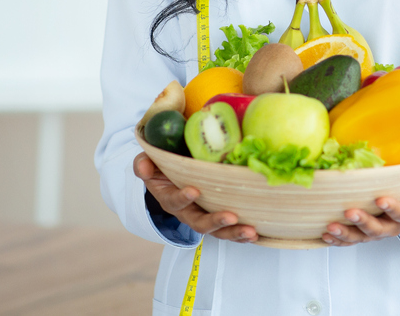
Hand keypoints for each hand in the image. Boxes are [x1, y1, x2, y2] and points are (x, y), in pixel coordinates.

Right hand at [134, 153, 258, 242]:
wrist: (171, 177)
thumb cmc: (162, 167)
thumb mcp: (149, 163)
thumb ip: (143, 164)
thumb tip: (143, 168)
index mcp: (170, 198)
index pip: (175, 201)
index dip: (183, 197)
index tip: (194, 190)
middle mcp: (187, 212)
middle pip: (200, 223)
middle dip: (215, 221)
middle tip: (231, 217)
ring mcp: (203, 217)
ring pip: (217, 231)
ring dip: (234, 232)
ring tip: (251, 231)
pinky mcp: (218, 218)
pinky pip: (229, 231)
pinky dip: (242, 234)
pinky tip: (257, 234)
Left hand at [322, 166, 399, 246]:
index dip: (393, 209)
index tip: (382, 199)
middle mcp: (391, 226)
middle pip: (377, 230)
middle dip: (363, 222)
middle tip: (350, 212)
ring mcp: (376, 230)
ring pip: (360, 237)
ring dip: (345, 233)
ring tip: (331, 227)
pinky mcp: (363, 232)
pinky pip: (350, 239)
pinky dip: (337, 240)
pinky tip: (324, 234)